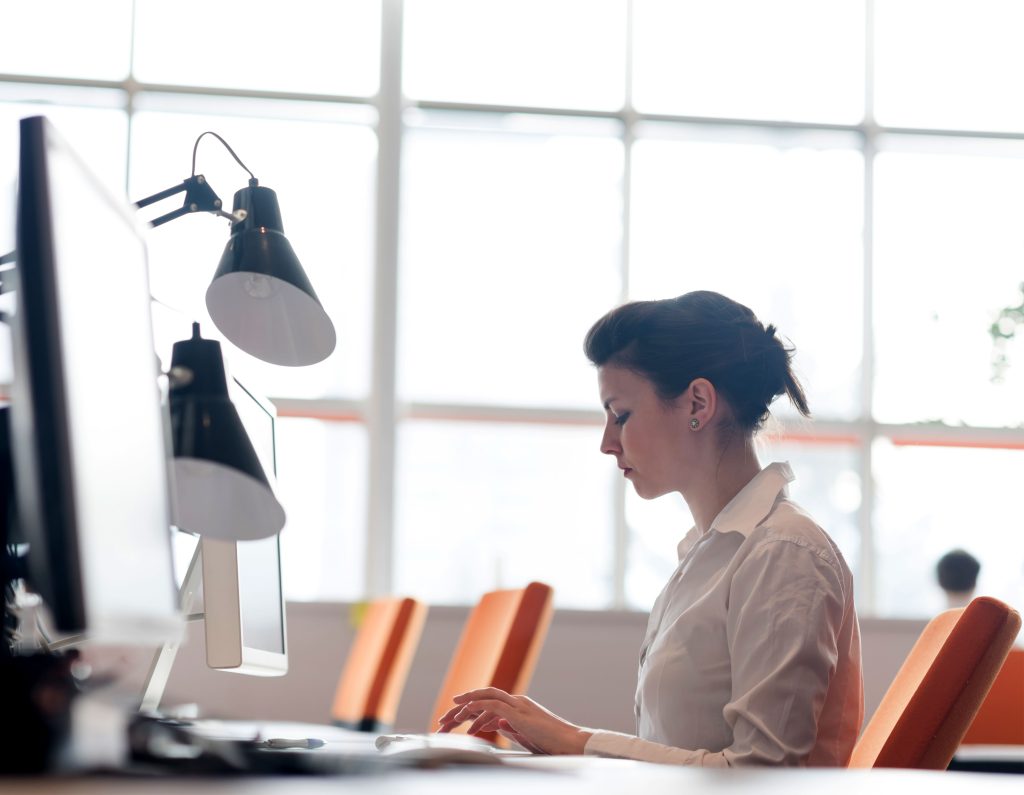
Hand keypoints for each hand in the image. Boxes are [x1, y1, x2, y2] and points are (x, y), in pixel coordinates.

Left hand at [436, 687, 592, 754]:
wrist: (572, 742)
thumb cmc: (553, 743)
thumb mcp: (526, 736)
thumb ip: (511, 729)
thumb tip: (495, 725)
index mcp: (517, 707)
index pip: (487, 704)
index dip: (469, 711)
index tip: (453, 720)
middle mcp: (516, 701)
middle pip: (482, 698)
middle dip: (460, 708)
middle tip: (443, 721)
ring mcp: (518, 705)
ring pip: (484, 698)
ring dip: (464, 708)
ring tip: (449, 719)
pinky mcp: (519, 712)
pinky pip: (493, 705)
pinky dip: (478, 708)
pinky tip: (467, 718)